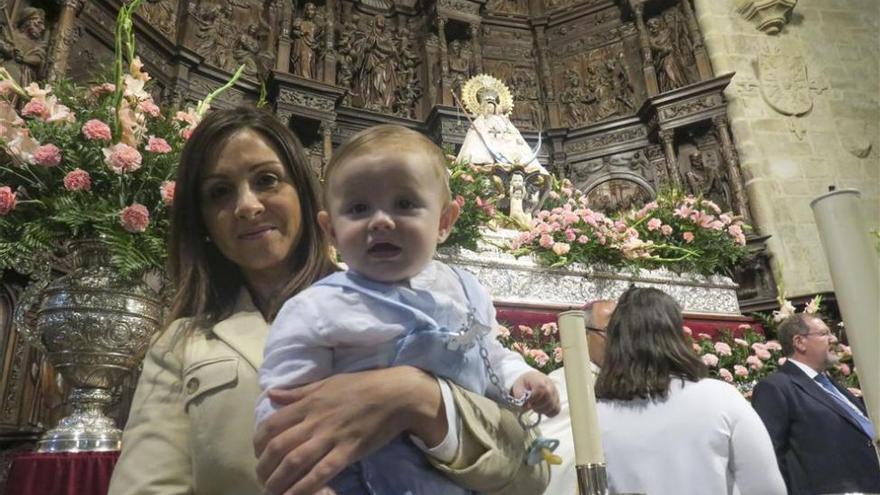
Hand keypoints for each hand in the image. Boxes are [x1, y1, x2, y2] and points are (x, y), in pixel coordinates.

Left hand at [253, 366, 444, 494]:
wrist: (396, 394)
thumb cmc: (363, 385)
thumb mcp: (327, 383)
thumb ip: (298, 392)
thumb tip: (271, 395)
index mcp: (309, 403)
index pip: (272, 424)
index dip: (258, 442)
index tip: (257, 453)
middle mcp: (315, 421)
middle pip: (278, 447)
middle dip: (264, 466)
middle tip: (261, 478)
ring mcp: (331, 437)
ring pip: (295, 462)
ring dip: (278, 480)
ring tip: (271, 492)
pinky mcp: (348, 452)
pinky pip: (321, 473)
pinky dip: (304, 487)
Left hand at [512, 370, 559, 416]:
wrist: (531, 379)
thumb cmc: (525, 383)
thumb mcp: (518, 386)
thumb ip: (520, 395)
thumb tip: (525, 405)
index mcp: (539, 379)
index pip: (541, 389)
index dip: (534, 398)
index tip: (528, 401)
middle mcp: (550, 385)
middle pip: (548, 398)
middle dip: (538, 405)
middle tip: (531, 405)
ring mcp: (555, 393)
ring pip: (553, 406)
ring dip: (542, 410)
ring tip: (535, 407)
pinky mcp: (557, 400)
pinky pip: (556, 410)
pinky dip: (549, 413)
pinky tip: (541, 409)